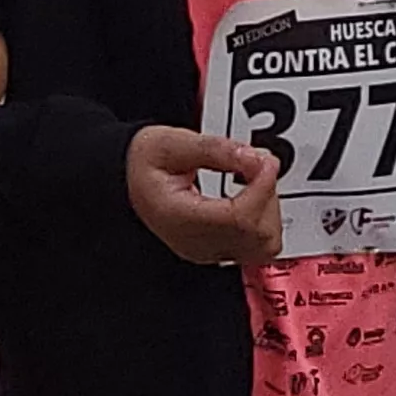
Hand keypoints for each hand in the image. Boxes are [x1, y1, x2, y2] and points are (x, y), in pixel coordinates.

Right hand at [125, 124, 282, 266]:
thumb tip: (253, 158)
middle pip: (258, 234)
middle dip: (266, 195)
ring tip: (252, 181)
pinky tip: (251, 196)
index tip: (264, 161)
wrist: (127, 179)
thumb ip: (214, 149)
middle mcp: (196, 244)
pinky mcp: (218, 251)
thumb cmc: (141, 164)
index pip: (239, 217)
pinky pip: (258, 246)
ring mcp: (209, 252)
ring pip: (265, 245)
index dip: (261, 188)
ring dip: (268, 210)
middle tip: (255, 164)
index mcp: (179, 218)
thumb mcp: (170, 143)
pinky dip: (264, 220)